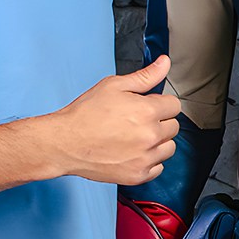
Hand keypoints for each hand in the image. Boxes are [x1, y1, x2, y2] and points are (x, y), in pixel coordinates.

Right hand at [50, 55, 181, 184]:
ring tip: (137, 137)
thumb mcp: (114, 86)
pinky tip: (134, 152)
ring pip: (169, 147)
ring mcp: (144, 158)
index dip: (160, 103)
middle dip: (160, 121)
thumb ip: (145, 76)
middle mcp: (150, 136)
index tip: (148, 106)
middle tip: (138, 120)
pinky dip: (150, 161)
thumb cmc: (85, 114)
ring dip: (158, 141)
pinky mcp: (137, 175)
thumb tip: (165, 63)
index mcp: (147, 111)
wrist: (64, 142)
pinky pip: (158, 167)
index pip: (174, 105)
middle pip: (173, 126)